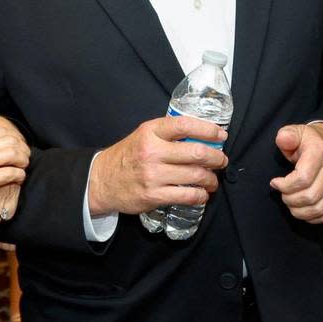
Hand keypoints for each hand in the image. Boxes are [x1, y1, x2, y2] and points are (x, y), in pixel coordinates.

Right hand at [0, 115, 24, 264]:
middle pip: (9, 141)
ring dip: (22, 161)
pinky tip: (19, 178)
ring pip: (11, 154)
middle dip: (22, 149)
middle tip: (25, 158)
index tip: (18, 147)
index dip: (14, 138)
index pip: (0, 131)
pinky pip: (8, 173)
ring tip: (23, 167)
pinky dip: (18, 175)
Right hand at [88, 115, 226, 215]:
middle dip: (217, 158)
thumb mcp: (143, 135)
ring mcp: (153, 175)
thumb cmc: (128, 156)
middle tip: (221, 160)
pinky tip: (202, 193)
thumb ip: (167, 133)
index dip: (208, 130)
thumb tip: (201, 136)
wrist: (102, 180)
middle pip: (197, 153)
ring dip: (211, 179)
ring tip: (212, 180)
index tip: (221, 135)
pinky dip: (201, 195)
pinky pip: (188, 196)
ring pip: (196, 176)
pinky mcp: (154, 196)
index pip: (185, 125)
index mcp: (150, 132)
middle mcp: (152, 152)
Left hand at [269, 124, 322, 223]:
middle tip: (282, 194)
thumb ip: (286, 135)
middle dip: (290, 199)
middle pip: (310, 196)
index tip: (275, 183)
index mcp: (320, 152)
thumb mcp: (295, 132)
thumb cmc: (307, 140)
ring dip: (299, 211)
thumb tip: (283, 140)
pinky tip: (300, 210)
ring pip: (319, 208)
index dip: (285, 185)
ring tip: (289, 202)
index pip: (303, 178)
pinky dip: (311, 217)